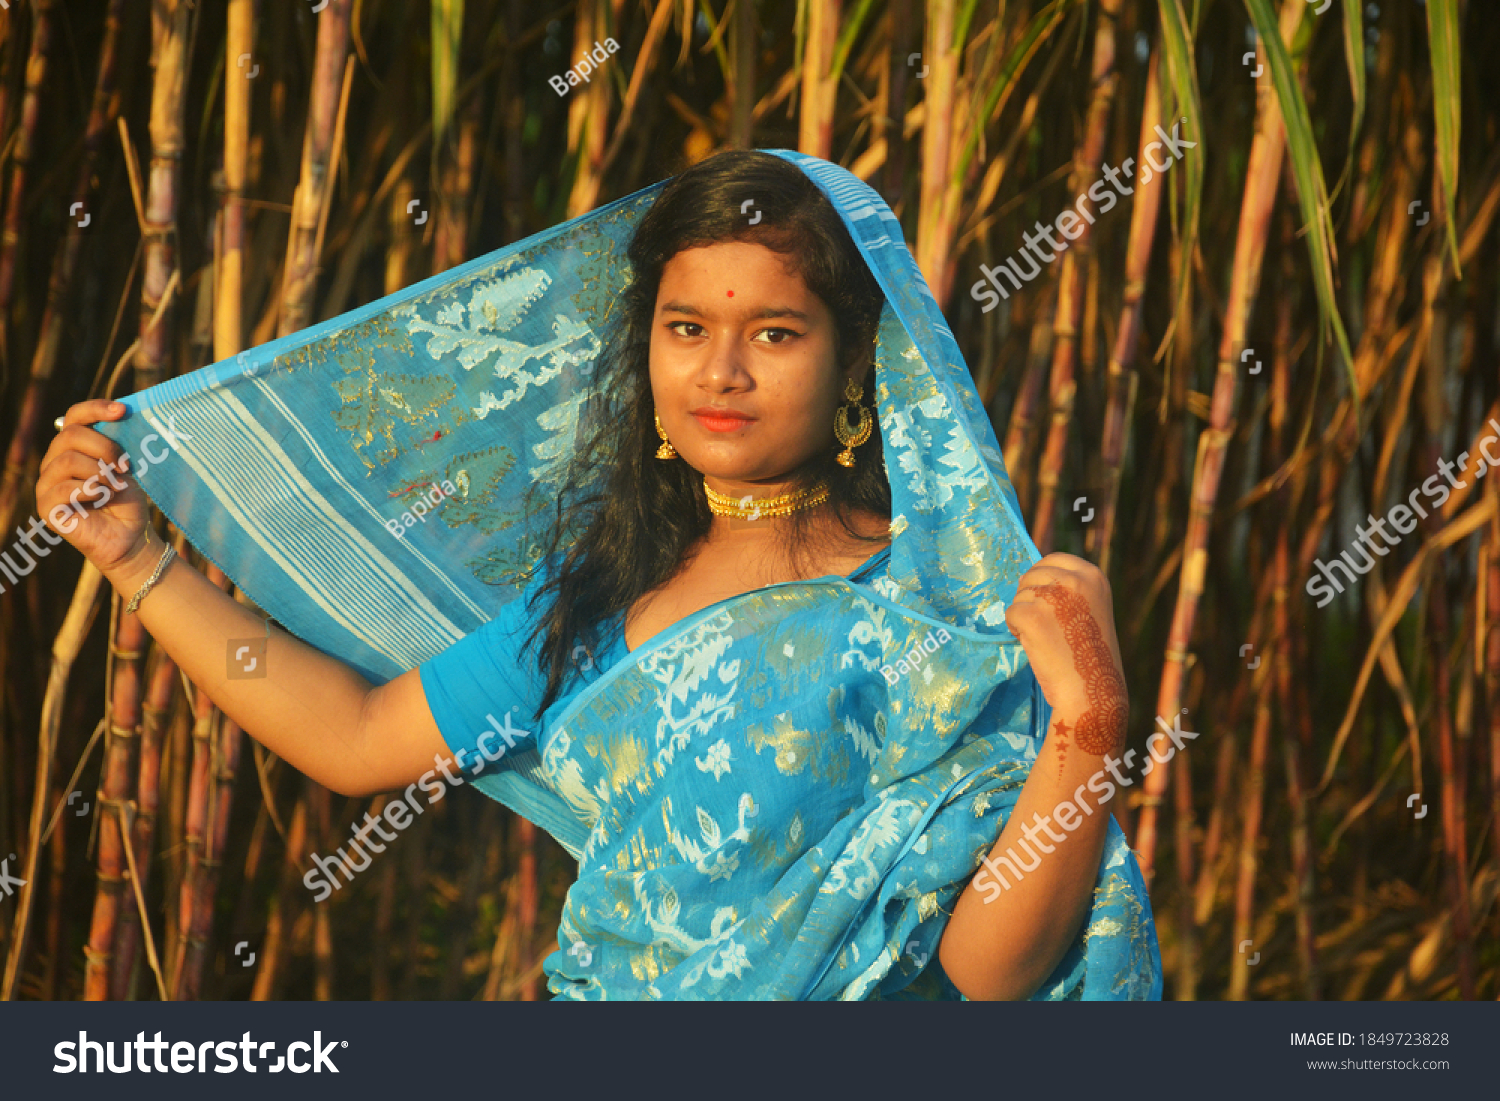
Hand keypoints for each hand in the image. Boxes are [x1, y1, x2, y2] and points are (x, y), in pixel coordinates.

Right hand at [36, 400, 154, 577]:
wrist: (131, 537)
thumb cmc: (128, 500)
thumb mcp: (126, 467)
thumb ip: (116, 443)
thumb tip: (120, 413)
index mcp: (72, 448)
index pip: (73, 417)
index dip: (95, 409)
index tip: (122, 411)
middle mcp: (54, 462)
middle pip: (69, 435)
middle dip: (104, 447)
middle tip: (125, 467)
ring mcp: (47, 484)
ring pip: (67, 460)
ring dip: (100, 472)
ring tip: (116, 486)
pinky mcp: (46, 507)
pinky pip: (63, 488)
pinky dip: (90, 490)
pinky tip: (103, 498)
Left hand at [1004, 553, 1126, 757]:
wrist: (1092, 692)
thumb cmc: (1089, 656)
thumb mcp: (1090, 610)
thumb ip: (1069, 591)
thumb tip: (1029, 577)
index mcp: (1093, 576)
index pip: (1054, 560)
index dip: (1042, 578)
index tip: (1045, 599)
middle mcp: (1075, 580)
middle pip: (1032, 575)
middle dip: (1031, 598)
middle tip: (1048, 627)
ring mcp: (1053, 595)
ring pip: (1020, 595)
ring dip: (1025, 616)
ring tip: (1048, 639)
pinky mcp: (1031, 614)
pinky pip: (1010, 614)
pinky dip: (1017, 631)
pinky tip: (1038, 646)